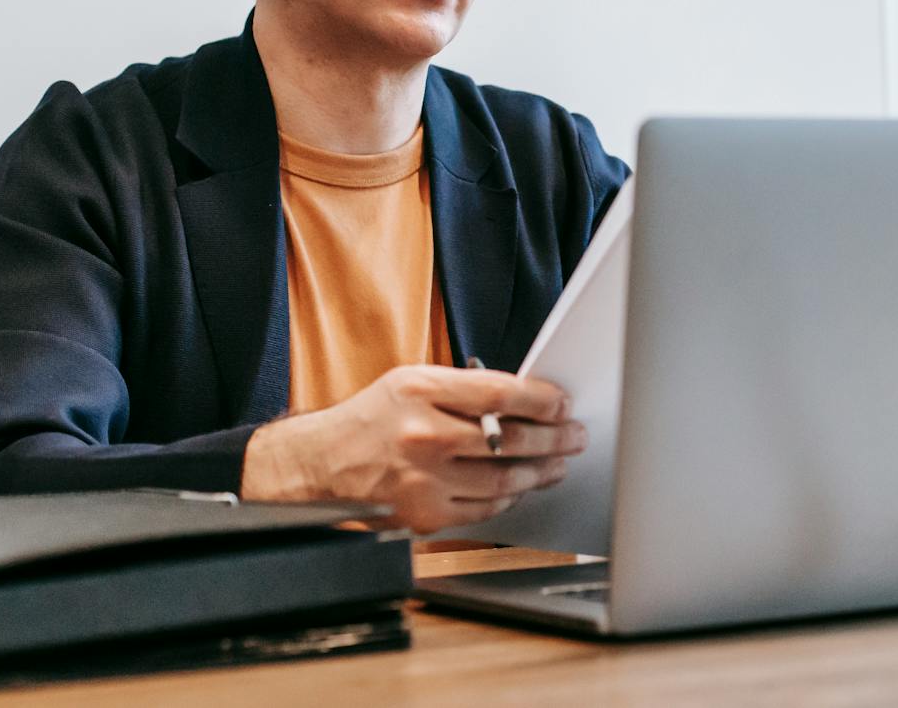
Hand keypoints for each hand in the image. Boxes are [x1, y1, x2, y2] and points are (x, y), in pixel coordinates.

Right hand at [240, 364, 585, 533]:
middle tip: (575, 435)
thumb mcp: (412, 382)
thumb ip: (464, 389)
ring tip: (558, 462)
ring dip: (541, 471)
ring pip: (504, 480)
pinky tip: (522, 486)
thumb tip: (526, 400)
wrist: (322, 462)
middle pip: (509, 440)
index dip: (541, 400)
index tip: (562, 403)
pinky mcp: (425, 515)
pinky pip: (485, 509)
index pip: (499, 393)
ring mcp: (423, 479)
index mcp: (420, 391)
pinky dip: (510, 498)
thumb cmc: (373, 418)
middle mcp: (422, 435)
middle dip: (554, 438)